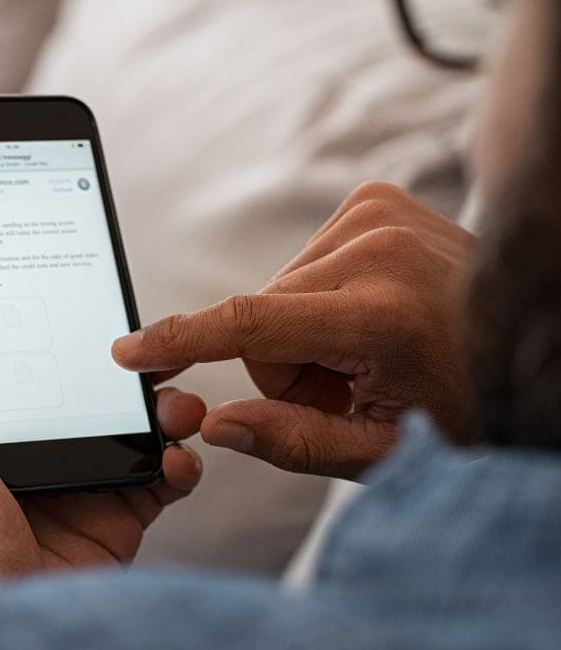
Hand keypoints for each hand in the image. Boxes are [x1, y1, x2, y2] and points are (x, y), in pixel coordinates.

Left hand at [0, 308, 203, 619]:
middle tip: (154, 356)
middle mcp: (38, 458)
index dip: (59, 342)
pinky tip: (178, 461)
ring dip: (164, 411)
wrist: (11, 646)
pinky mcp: (118, 520)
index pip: (29, 374)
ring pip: (133, 430)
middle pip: (92, 396)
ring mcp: (83, 488)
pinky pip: (161, 480)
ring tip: (177, 407)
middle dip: (127, 374)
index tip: (88, 310)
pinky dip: (180, 464)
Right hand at [112, 183, 473, 479]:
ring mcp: (378, 213)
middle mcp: (376, 249)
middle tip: (350, 381)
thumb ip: (294, 441)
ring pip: (277, 290)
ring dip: (305, 328)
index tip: (129, 349)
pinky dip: (321, 294)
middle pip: (260, 317)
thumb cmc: (467, 403)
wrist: (533, 339)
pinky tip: (369, 310)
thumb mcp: (385, 450)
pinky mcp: (375, 199)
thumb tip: (215, 426)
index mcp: (381, 315)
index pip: (249, 324)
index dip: (180, 339)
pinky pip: (303, 259)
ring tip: (368, 346)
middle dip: (287, 362)